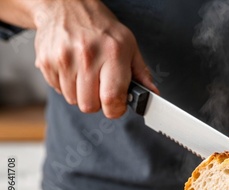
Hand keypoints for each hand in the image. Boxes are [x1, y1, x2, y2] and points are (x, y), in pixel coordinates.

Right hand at [32, 0, 157, 117]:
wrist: (66, 6)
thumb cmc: (102, 28)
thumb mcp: (129, 45)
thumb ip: (141, 73)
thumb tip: (152, 94)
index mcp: (112, 53)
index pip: (111, 98)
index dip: (116, 109)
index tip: (117, 106)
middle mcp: (87, 56)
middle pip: (89, 105)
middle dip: (98, 103)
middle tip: (101, 89)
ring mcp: (63, 59)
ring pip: (73, 100)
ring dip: (81, 94)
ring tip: (87, 76)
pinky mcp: (46, 61)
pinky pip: (58, 90)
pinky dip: (66, 86)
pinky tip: (73, 70)